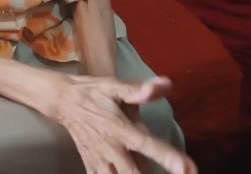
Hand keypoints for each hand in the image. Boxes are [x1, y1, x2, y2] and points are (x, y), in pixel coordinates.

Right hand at [43, 74, 195, 173]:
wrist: (63, 100)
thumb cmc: (93, 92)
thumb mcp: (114, 86)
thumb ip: (139, 90)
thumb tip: (166, 84)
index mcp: (119, 128)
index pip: (146, 144)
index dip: (167, 157)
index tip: (188, 169)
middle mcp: (110, 148)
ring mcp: (99, 160)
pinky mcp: (91, 165)